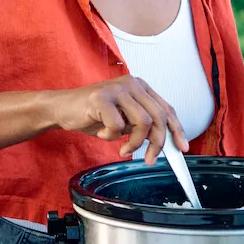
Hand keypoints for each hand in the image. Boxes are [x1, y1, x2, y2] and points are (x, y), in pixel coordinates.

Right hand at [53, 75, 187, 165]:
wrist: (62, 109)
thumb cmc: (93, 115)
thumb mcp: (124, 121)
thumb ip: (143, 126)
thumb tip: (166, 143)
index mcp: (140, 87)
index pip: (166, 109)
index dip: (176, 130)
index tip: (181, 148)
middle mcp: (131, 84)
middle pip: (158, 116)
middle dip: (157, 143)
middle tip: (150, 159)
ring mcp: (116, 89)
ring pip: (143, 122)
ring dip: (134, 143)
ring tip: (123, 149)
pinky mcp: (101, 97)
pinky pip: (118, 125)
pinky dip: (112, 136)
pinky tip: (103, 133)